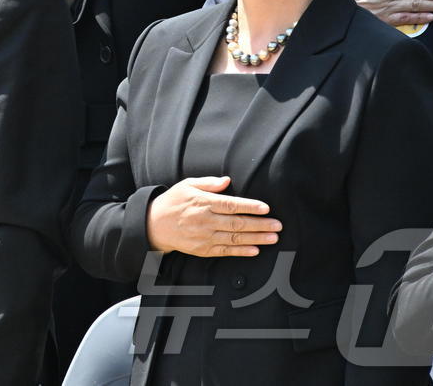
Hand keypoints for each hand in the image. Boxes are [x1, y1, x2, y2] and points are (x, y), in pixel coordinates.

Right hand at [146, 176, 280, 257]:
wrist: (155, 225)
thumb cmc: (173, 202)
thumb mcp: (187, 185)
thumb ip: (208, 183)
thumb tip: (227, 180)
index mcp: (203, 202)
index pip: (231, 205)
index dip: (250, 207)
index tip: (266, 208)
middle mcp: (205, 220)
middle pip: (238, 223)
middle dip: (260, 224)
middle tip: (277, 225)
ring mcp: (205, 237)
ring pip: (235, 238)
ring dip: (256, 238)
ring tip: (272, 238)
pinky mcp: (203, 249)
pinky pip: (226, 251)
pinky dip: (241, 251)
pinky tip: (255, 250)